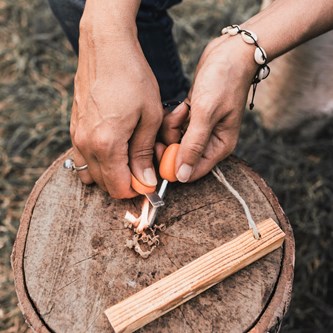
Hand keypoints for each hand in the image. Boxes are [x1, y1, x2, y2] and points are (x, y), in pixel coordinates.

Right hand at [70, 26, 162, 198]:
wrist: (106, 47)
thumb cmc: (132, 78)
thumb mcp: (149, 116)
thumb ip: (144, 153)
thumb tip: (146, 181)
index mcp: (106, 144)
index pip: (119, 188)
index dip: (138, 189)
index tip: (151, 180)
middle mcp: (86, 145)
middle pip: (105, 184)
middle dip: (127, 182)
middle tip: (145, 165)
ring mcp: (76, 136)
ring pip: (93, 173)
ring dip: (113, 173)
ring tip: (131, 155)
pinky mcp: (74, 127)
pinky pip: (84, 157)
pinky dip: (100, 161)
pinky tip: (115, 145)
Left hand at [159, 35, 257, 181]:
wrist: (229, 53)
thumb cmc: (224, 82)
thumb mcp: (206, 114)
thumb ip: (193, 146)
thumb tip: (182, 176)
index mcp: (219, 147)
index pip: (193, 171)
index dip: (173, 167)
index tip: (160, 151)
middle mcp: (210, 142)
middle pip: (180, 156)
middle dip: (171, 142)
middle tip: (170, 124)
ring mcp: (200, 130)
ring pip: (174, 140)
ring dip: (172, 126)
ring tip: (183, 110)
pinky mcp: (192, 118)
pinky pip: (174, 126)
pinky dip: (174, 117)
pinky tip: (183, 106)